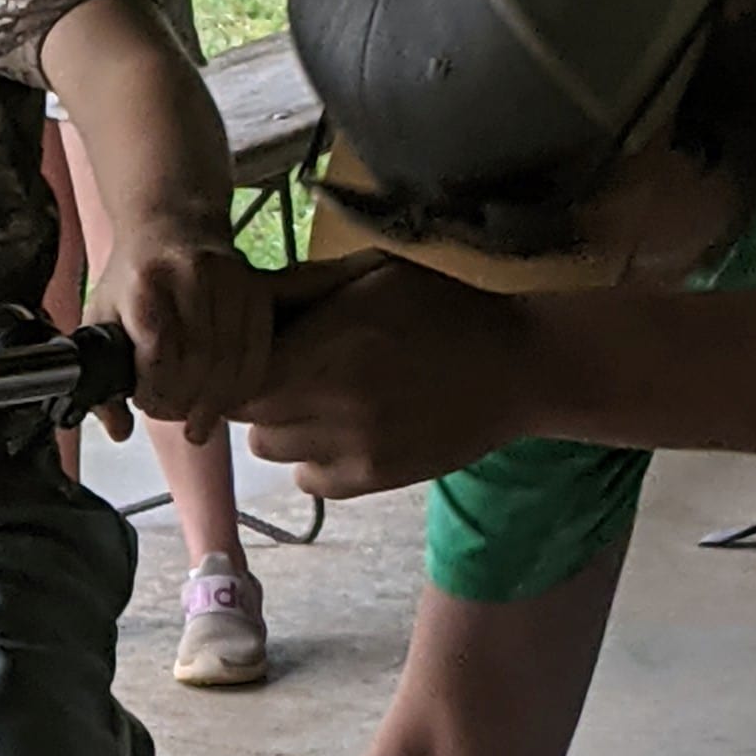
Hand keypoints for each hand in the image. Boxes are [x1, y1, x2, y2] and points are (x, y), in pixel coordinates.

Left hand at [89, 227, 268, 443]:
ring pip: (231, 363)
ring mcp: (230, 280)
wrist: (171, 227)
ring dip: (214, 401)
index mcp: (145, 283)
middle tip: (170, 412)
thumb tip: (119, 431)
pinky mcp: (257, 290)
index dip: (153, 391)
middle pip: (198, 363)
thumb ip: (100, 377)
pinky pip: (257, 355)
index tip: (144, 401)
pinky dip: (242, 387)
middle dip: (184, 401)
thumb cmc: (133, 279)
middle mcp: (191, 276)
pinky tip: (223, 400)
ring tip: (195, 413)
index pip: (158, 355)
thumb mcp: (101, 318)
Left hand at [241, 257, 542, 496]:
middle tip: (287, 373)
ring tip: (316, 403)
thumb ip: (308, 285)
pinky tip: (339, 433)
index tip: (258, 349)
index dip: (238, 363)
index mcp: (324, 347)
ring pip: (273, 451)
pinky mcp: (374, 478)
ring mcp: (352, 447)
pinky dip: (313, 461)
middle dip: (258, 393)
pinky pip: (310, 481)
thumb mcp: (376, 274)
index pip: (237, 374)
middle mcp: (331, 403)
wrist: (518, 366)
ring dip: (283, 428)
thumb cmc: (444, 307)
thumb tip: (248, 293)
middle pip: (248, 416)